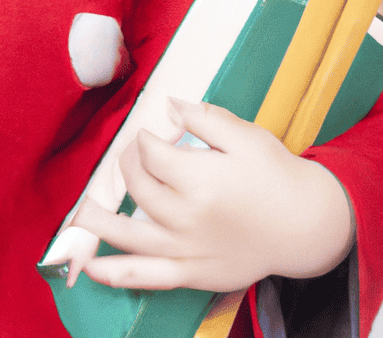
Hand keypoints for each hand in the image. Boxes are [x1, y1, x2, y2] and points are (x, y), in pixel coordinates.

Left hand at [71, 98, 354, 291]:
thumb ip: (203, 118)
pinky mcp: (193, 272)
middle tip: (134, 155)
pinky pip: (147, 277)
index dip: (146, 139)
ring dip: (98, 223)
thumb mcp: (245, 136)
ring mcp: (188, 249)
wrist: (307, 225)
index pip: (152, 153)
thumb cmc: (276, 176)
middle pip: (139, 187)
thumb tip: (170, 106)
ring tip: (76, 214)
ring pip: (130, 236)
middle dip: (129, 165)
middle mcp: (188, 217)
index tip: (152, 134)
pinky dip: (116, 274)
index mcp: (201, 180)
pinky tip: (91, 267)